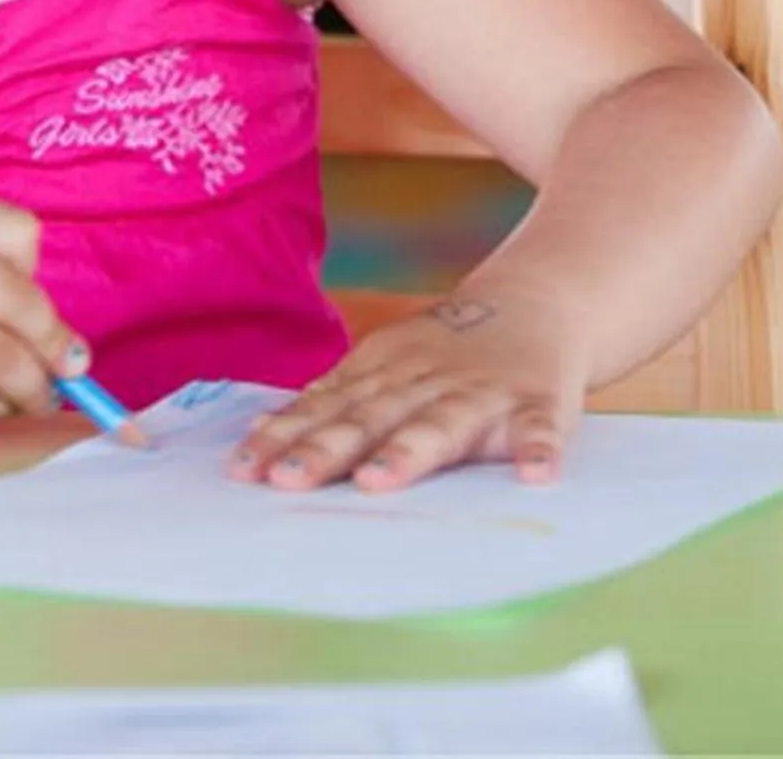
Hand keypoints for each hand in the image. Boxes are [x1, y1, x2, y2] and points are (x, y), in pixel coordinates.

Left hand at [225, 290, 591, 493]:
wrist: (538, 302)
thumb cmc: (446, 352)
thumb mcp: (386, 366)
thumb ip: (335, 402)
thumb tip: (262, 435)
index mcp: (383, 375)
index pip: (324, 409)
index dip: (282, 437)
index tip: (242, 470)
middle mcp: (424, 382)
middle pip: (369, 418)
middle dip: (326, 448)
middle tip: (287, 480)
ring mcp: (482, 393)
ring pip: (441, 424)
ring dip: (409, 452)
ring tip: (378, 481)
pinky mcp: (540, 405)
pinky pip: (540, 429)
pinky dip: (539, 449)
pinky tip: (536, 475)